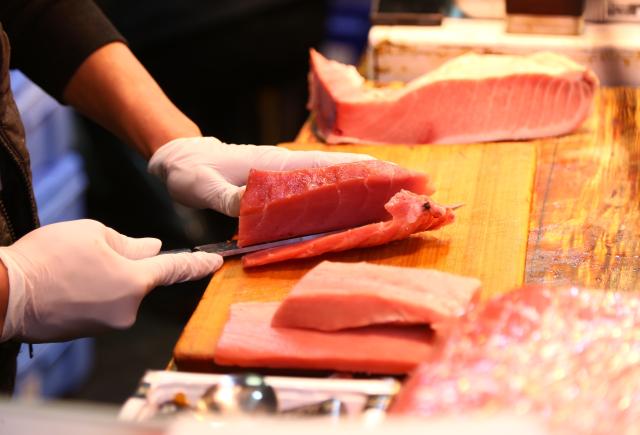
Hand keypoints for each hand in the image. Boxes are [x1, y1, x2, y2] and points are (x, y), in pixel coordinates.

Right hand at [0, 219, 221, 342]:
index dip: (199, 265)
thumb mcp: (92, 233)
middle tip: (87, 254)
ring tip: (69, 272)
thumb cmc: (49, 258)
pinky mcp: (91, 333)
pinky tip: (67, 285)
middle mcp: (128, 309)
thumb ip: (129, 243)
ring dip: (105, 279)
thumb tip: (153, 249)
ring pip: (119, 292)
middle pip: (140, 280)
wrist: (4, 293)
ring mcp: (109, 325)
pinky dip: (92, 293)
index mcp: (135, 281)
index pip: (176, 270)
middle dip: (123, 265)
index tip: (217, 263)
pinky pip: (103, 306)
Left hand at [147, 137, 373, 216]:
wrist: (183, 157)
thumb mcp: (204, 186)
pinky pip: (316, 190)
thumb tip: (255, 207)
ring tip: (394, 198)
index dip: (359, 170)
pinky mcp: (281, 185)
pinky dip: (338, 195)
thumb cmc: (192, 171)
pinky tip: (352, 207)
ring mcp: (286, 174)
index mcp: (277, 165)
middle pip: (339, 170)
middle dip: (373, 178)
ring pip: (331, 179)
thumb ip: (228, 197)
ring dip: (361, 187)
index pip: (325, 166)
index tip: (391, 174)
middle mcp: (288, 167)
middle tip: (410, 188)